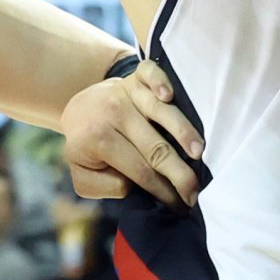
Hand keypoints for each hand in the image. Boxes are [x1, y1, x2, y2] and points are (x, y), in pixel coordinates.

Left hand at [62, 58, 203, 210]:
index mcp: (98, 140)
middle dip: (179, 173)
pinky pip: (150, 73)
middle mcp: (113, 113)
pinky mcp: (135, 76)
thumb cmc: (88, 147)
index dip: (163, 190)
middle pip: (155, 147)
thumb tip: (134, 184)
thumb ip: (105, 186)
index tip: (181, 205)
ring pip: (159, 111)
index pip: (140, 171)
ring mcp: (126, 92)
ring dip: (181, 131)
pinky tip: (170, 96)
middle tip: (196, 192)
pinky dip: (160, 81)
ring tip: (198, 152)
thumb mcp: (83, 175)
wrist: (81, 109)